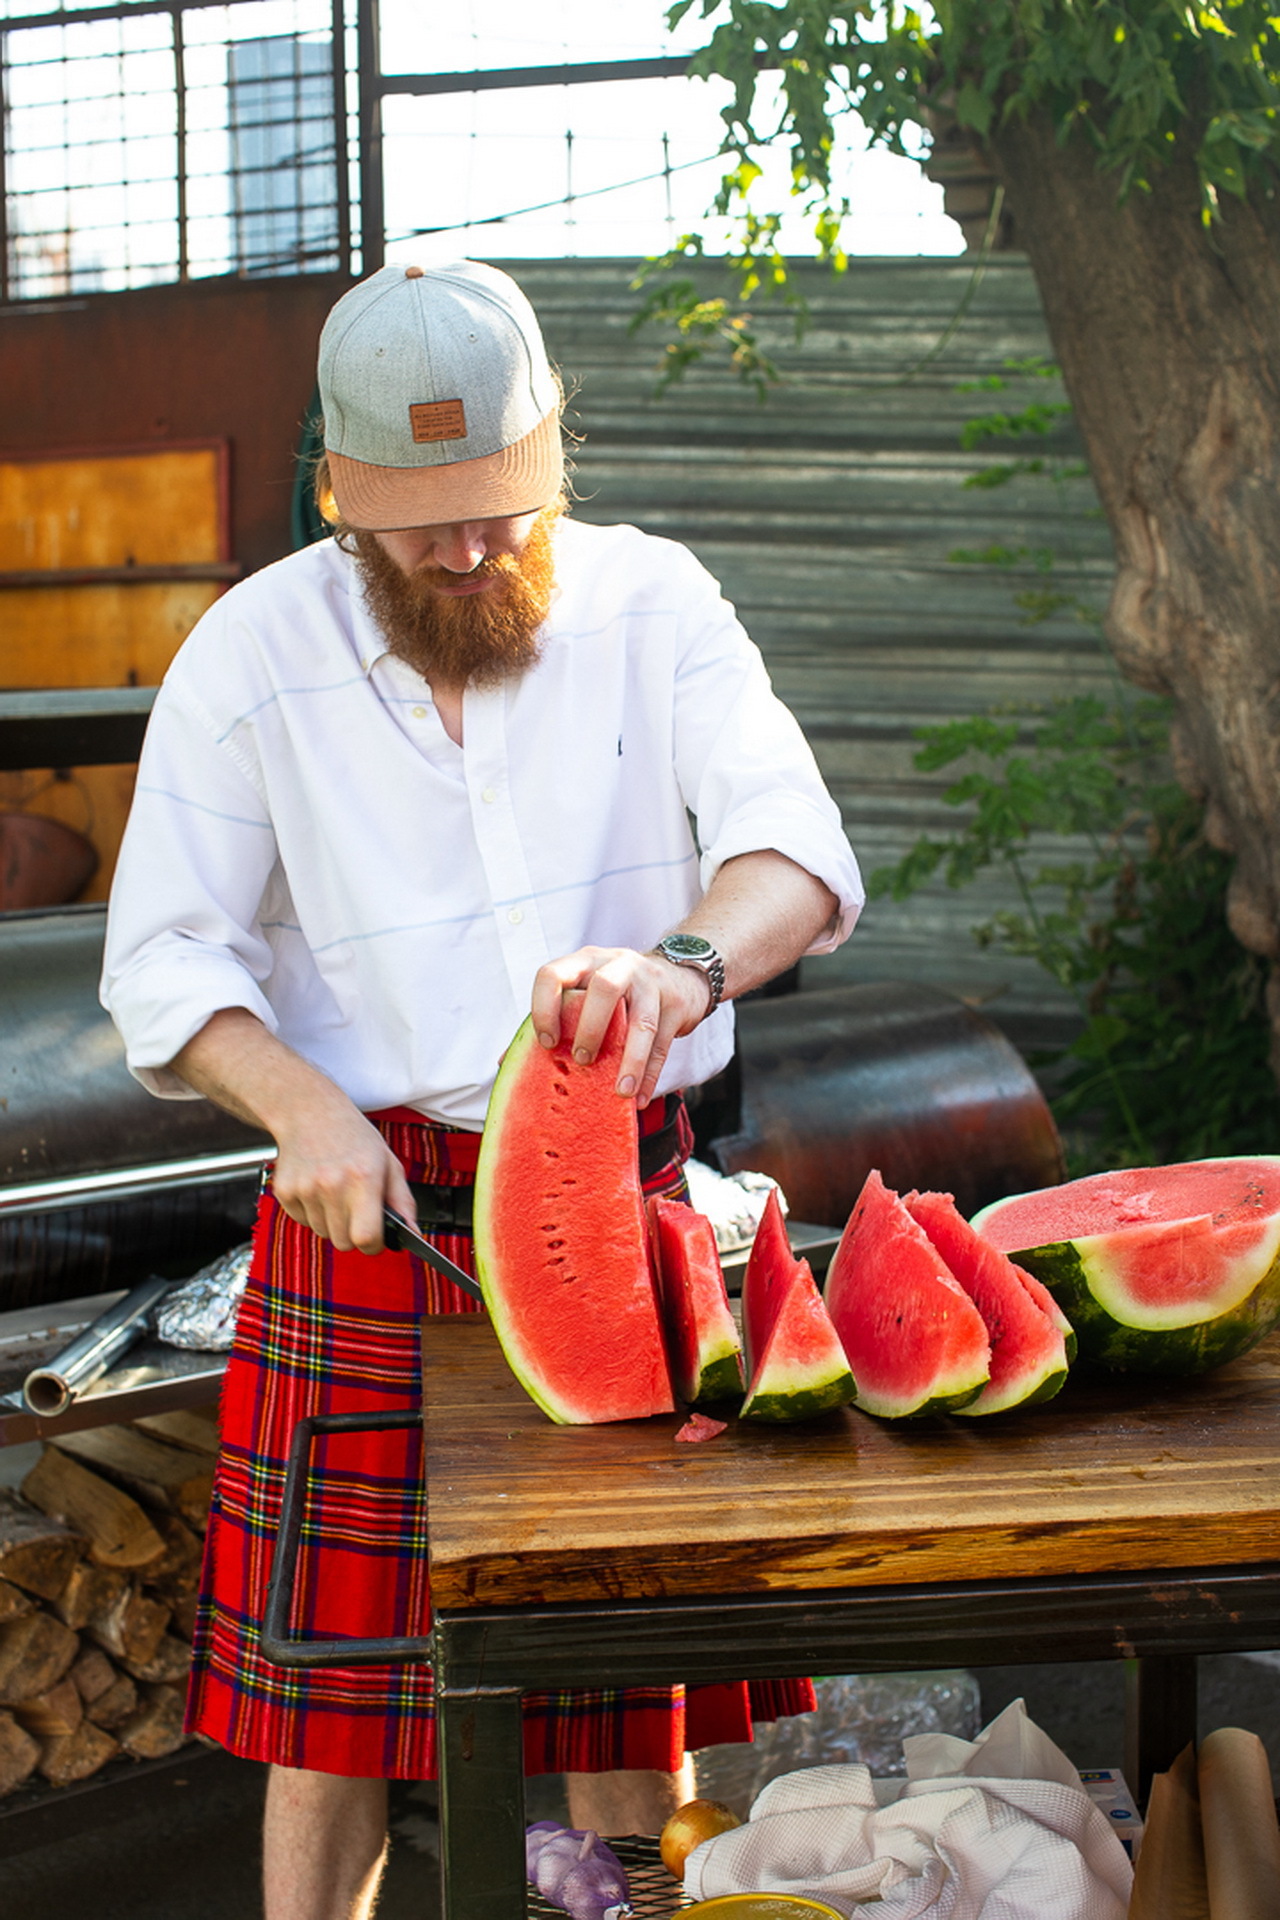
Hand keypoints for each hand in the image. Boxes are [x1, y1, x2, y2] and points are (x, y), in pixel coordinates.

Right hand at [270, 1089, 417, 1255]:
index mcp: (363, 1178)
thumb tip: (412, 1234)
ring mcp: (305, 1188)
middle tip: (357, 1210)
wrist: (309, 1113)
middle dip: (353, 1234)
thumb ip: (403, 1202)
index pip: (365, 1238)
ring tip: (336, 1192)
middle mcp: (332, 1184)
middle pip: (343, 1242)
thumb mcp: (388, 1163)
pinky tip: (318, 1188)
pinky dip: (313, 1212)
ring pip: (323, 1233)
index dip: (374, 1244)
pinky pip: (303, 1221)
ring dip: (332, 1222)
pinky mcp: (285, 1191)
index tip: (376, 1237)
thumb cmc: (354, 1138)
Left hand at [530, 945, 712, 1107]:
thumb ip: (553, 1021)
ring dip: (631, 1060)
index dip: (544, 1009)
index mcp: (584, 961)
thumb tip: (506, 1063)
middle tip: (583, 1061)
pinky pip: (662, 1043)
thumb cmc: (616, 994)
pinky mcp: (675, 1004)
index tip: (548, 1044)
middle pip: (604, 988)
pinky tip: (640, 1098)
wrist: (679, 975)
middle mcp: (617, 964)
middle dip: (591, 1029)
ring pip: (641, 1021)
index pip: (553, 974)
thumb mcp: (585, 993)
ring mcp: (650, 983)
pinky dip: (650, 1074)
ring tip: (621, 1093)